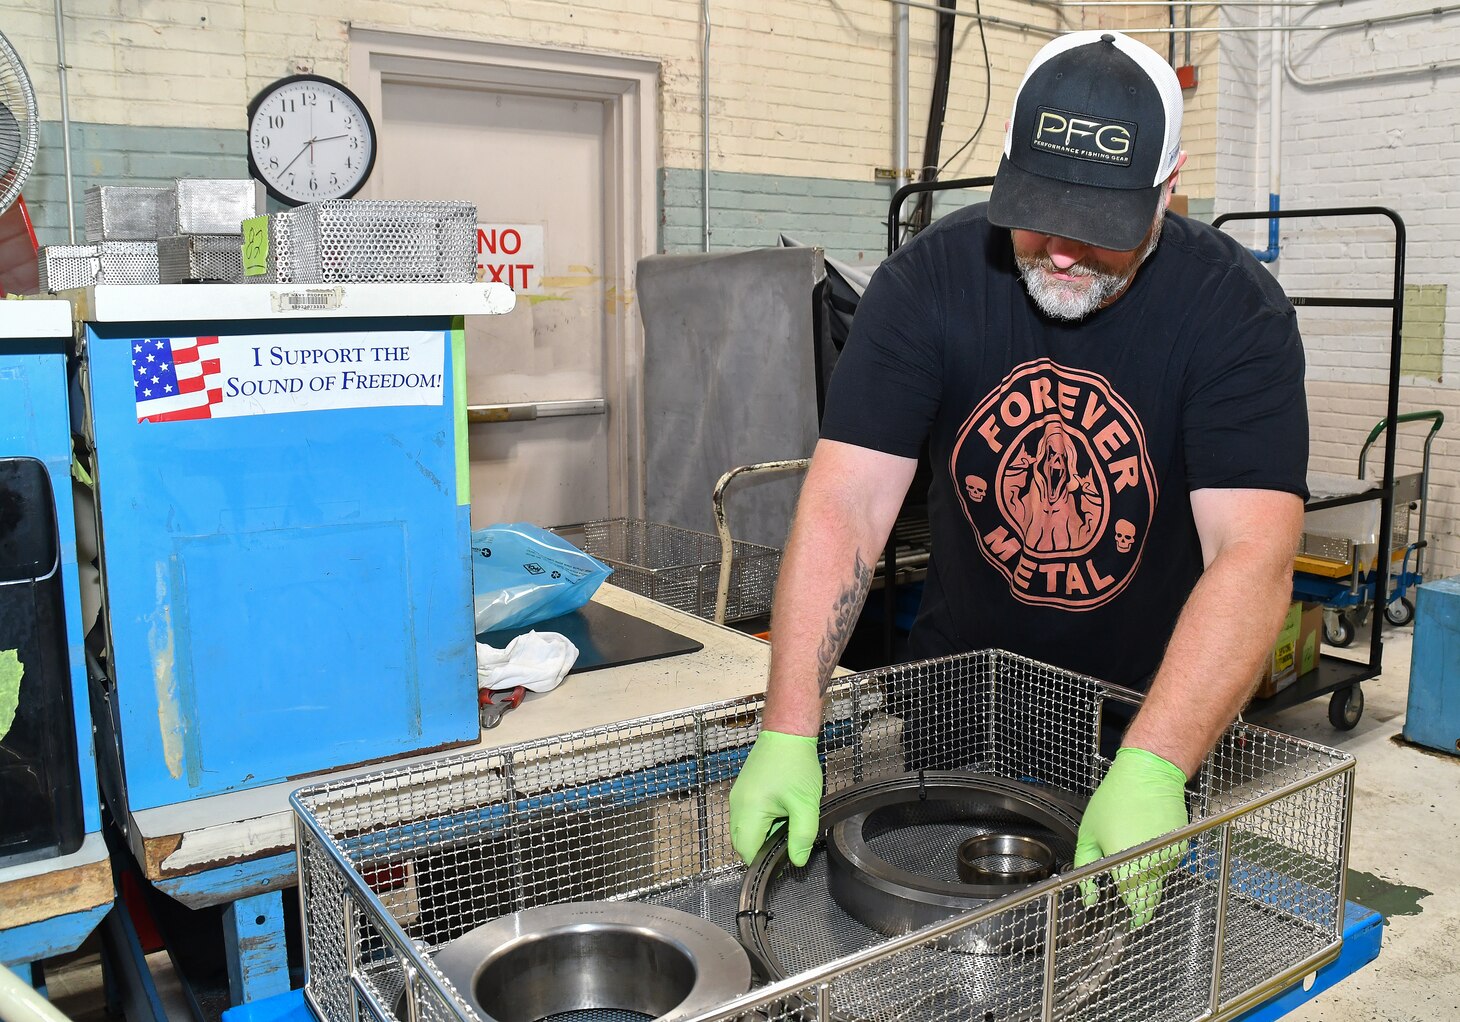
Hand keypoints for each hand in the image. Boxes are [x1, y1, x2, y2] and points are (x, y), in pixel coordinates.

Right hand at [729, 730, 821, 865]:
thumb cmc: (795, 764)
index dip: (765, 860)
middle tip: (788, 837)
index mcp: (749, 810)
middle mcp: (736, 805)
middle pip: (742, 843)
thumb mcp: (805, 804)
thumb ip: (802, 836)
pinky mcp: (742, 791)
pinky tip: (780, 810)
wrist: (787, 733)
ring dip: (763, 834)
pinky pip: (746, 817)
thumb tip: (797, 860)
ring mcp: (737, 797)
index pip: (747, 852)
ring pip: (745, 830)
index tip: (784, 857)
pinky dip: (761, 821)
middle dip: (763, 848)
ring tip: (786, 819)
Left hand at [1073, 747, 1189, 927]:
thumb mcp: (1089, 834)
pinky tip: (1145, 839)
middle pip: (1150, 895)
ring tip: (1133, 849)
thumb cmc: (1116, 799)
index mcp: (1129, 865)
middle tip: (1126, 889)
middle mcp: (1154, 864)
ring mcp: (1171, 855)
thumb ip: (1087, 868)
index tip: (1130, 921)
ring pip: (1160, 878)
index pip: (1137, 904)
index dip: (1134, 916)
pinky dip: (1157, 859)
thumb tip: (1089, 897)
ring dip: (1148, 875)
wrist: (1148, 773)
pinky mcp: (1181, 845)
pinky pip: (1167, 862)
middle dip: (1139, 897)